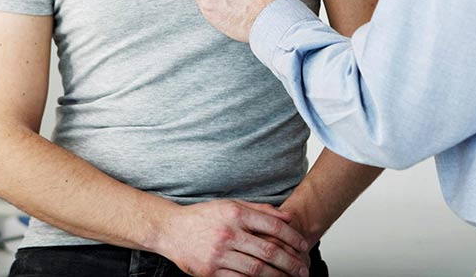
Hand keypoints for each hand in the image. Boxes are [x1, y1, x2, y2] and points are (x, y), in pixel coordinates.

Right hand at [157, 199, 309, 276]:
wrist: (171, 230)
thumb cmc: (203, 217)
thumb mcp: (231, 205)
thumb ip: (260, 210)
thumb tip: (288, 216)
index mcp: (235, 213)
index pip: (272, 226)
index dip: (292, 237)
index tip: (304, 246)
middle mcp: (228, 233)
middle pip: (268, 250)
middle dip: (291, 262)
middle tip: (304, 268)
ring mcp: (219, 254)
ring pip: (257, 269)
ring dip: (278, 276)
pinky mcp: (211, 272)